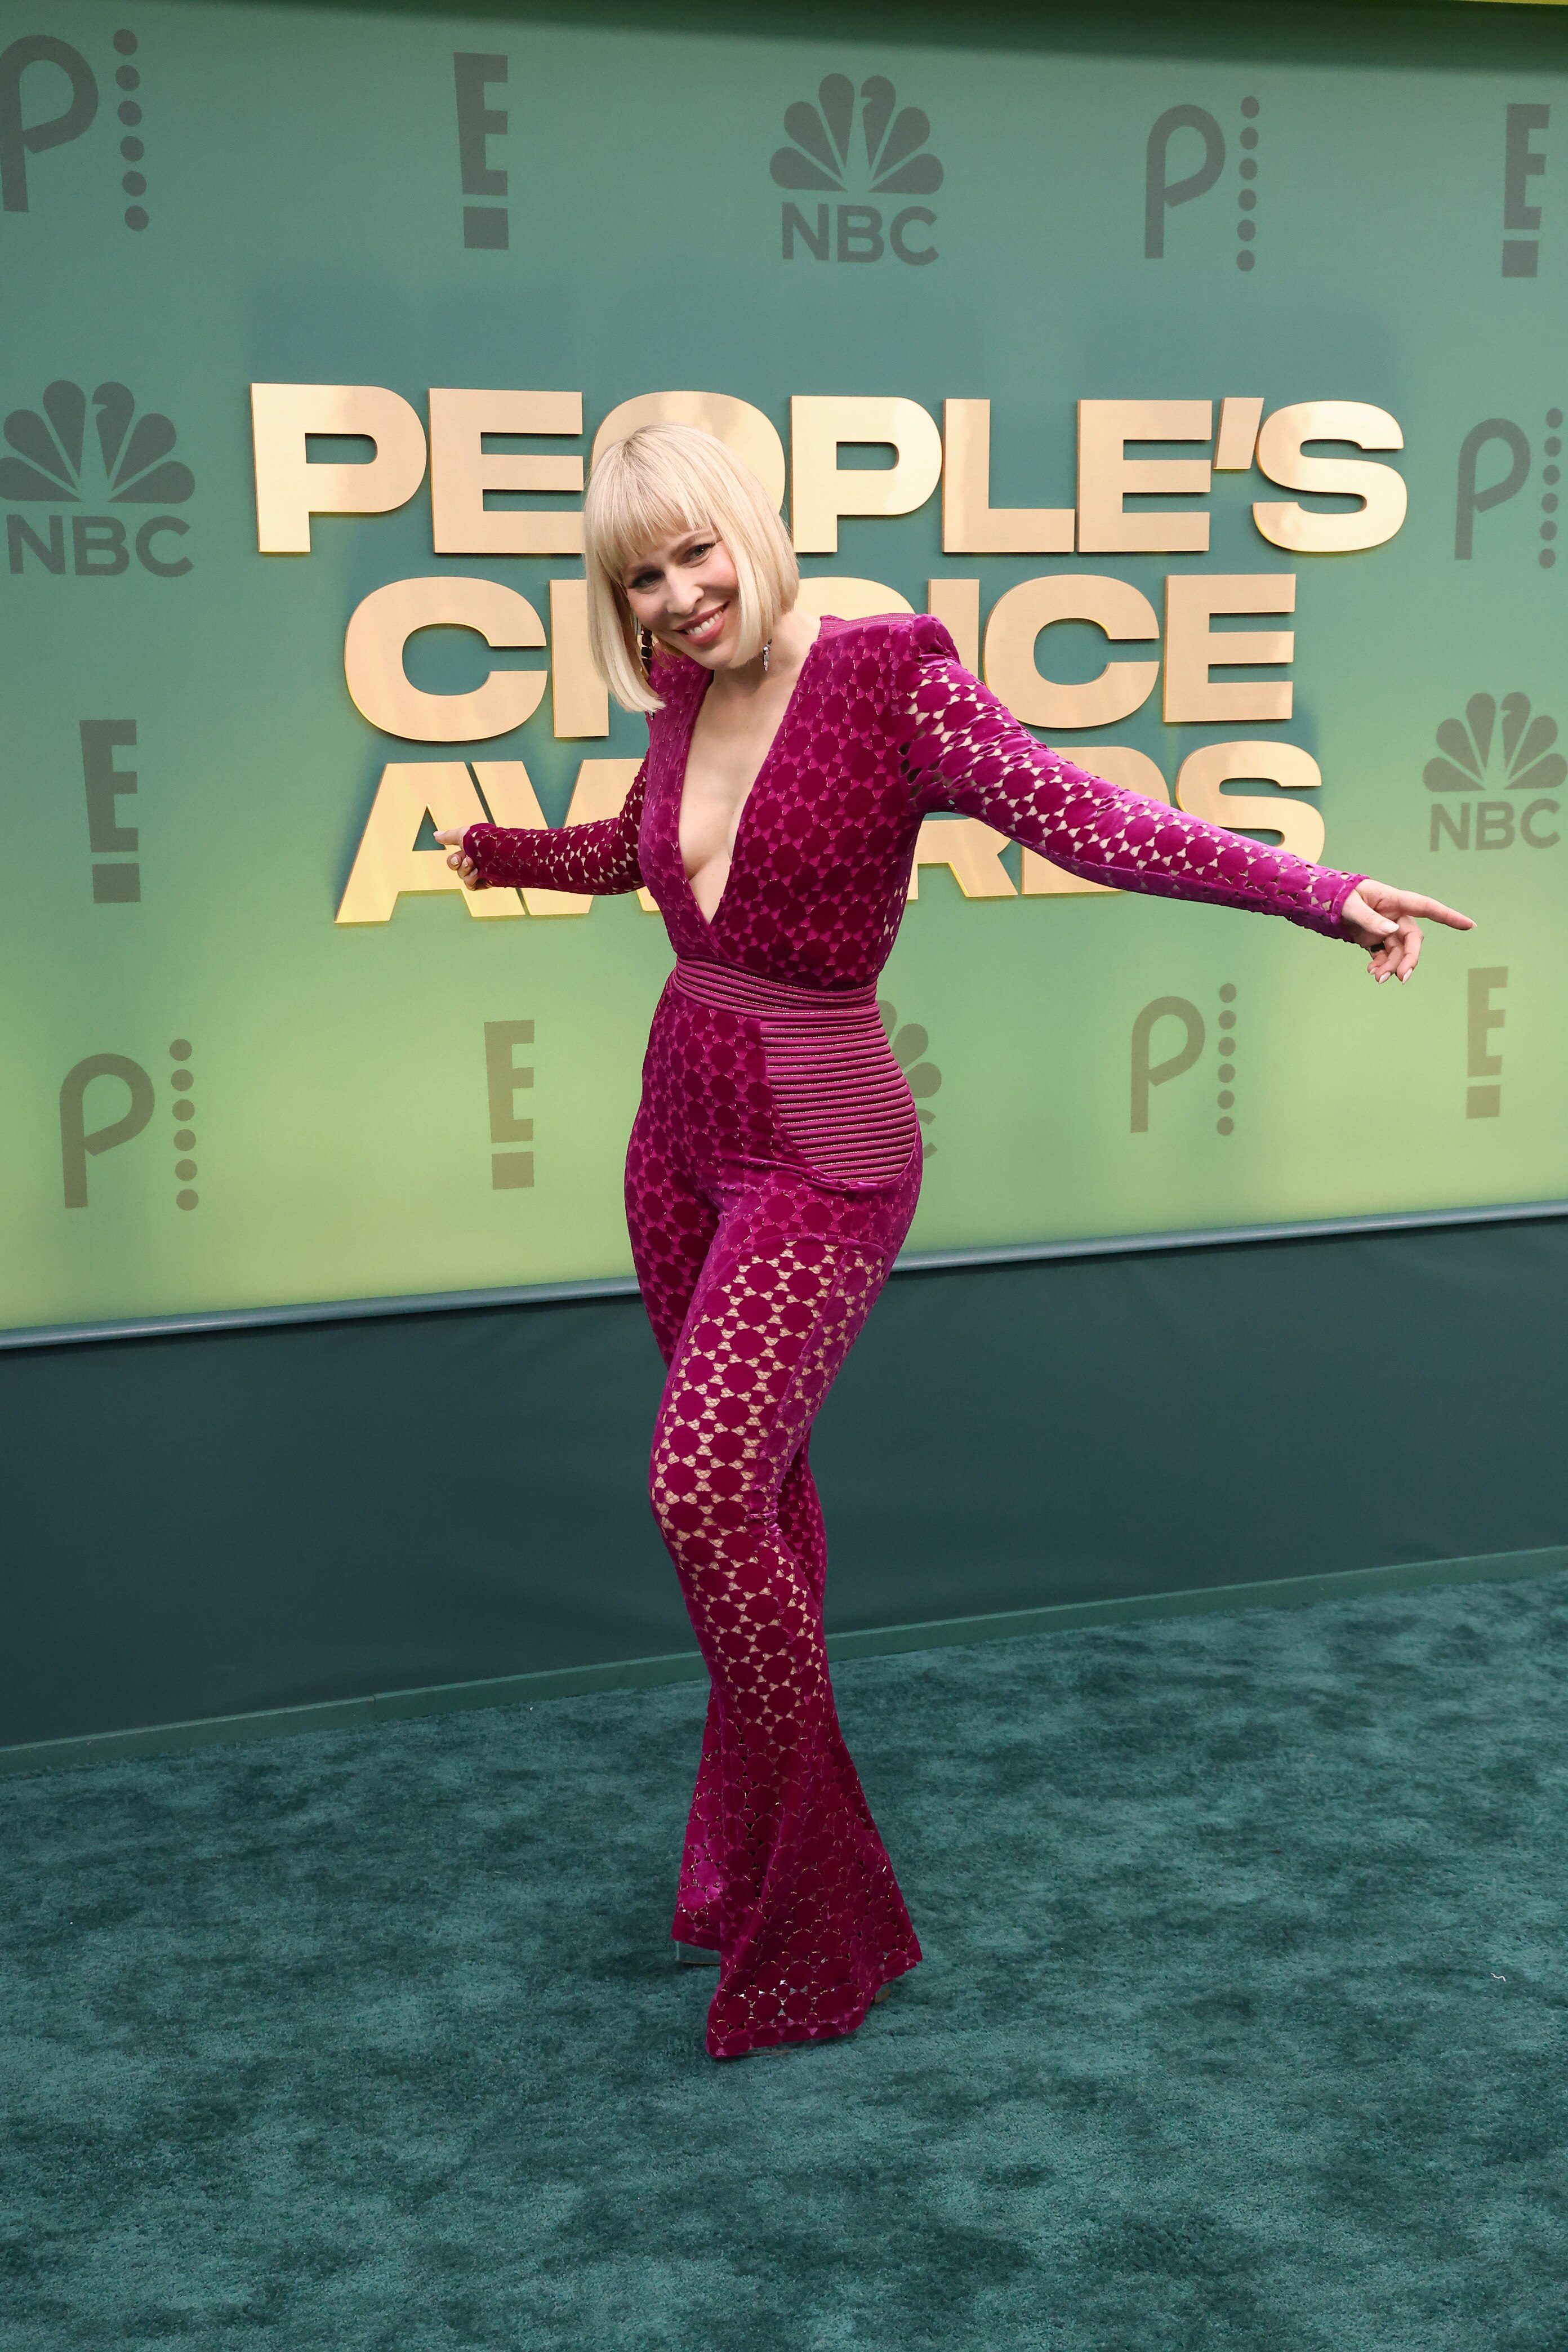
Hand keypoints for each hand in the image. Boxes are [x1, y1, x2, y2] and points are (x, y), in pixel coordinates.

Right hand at [434, 827, 486, 889]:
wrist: (500, 852)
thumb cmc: (484, 841)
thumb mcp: (463, 835)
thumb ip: (449, 836)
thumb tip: (436, 835)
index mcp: (470, 850)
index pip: (454, 859)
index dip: (453, 860)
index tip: (458, 858)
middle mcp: (475, 860)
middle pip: (457, 869)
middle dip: (460, 866)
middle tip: (468, 861)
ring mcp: (481, 871)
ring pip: (464, 877)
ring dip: (466, 872)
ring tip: (475, 866)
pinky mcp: (486, 880)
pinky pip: (472, 886)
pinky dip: (471, 881)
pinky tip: (477, 875)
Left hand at [1337, 879, 1474, 982]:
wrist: (1325, 903)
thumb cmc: (1340, 897)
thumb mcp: (1350, 906)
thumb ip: (1369, 919)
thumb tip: (1391, 931)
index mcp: (1394, 900)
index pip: (1427, 907)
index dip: (1448, 916)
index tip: (1470, 925)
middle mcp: (1396, 915)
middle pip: (1412, 939)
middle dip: (1410, 959)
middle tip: (1401, 977)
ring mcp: (1387, 928)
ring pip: (1399, 951)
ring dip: (1392, 966)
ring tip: (1377, 978)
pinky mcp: (1377, 939)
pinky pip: (1385, 955)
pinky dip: (1381, 966)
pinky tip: (1372, 972)